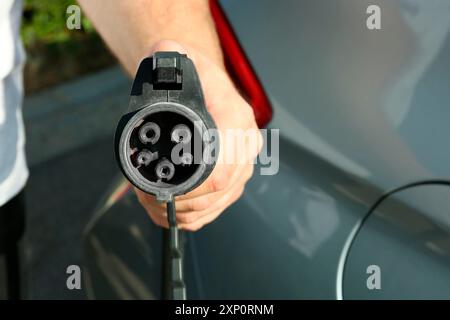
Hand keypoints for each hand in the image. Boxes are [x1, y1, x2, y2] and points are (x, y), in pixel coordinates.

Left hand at [135, 40, 261, 230]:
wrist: (205, 85)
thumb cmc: (192, 74)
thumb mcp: (178, 58)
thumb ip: (167, 59)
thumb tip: (159, 60)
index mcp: (238, 121)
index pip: (222, 170)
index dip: (189, 189)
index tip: (156, 189)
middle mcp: (245, 146)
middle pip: (216, 193)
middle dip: (176, 202)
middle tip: (145, 196)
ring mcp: (241, 165)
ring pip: (214, 205)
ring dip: (179, 212)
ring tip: (151, 202)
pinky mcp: (233, 179)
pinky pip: (215, 209)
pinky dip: (191, 218)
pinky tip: (169, 213)